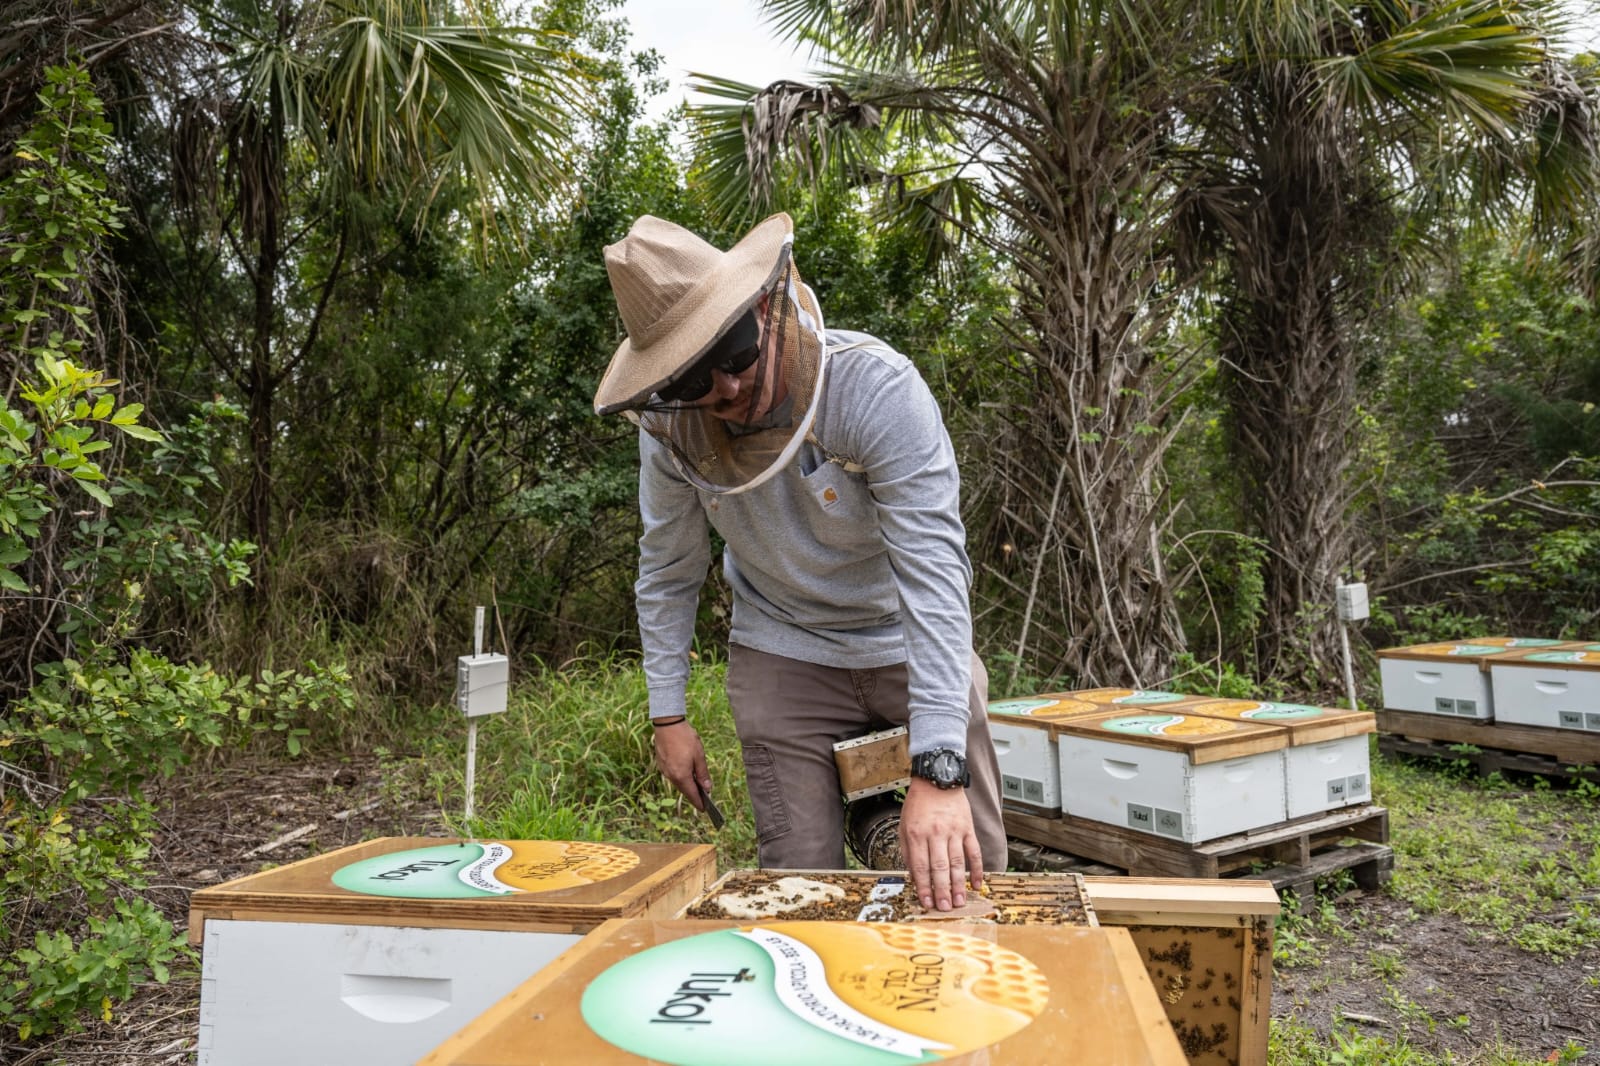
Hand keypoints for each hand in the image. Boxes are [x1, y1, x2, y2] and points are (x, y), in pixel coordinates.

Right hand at [653, 722, 710, 809]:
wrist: (667, 724)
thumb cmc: (685, 738)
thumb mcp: (699, 756)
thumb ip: (703, 773)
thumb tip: (707, 788)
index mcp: (681, 776)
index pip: (691, 795)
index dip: (699, 803)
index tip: (704, 809)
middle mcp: (671, 776)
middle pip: (684, 789)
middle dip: (694, 793)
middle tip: (704, 797)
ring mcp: (664, 770)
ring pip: (678, 782)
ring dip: (687, 784)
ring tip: (697, 784)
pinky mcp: (661, 763)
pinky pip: (672, 774)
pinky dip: (680, 776)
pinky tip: (687, 772)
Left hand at [899, 777, 983, 910]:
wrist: (937, 779)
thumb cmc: (919, 804)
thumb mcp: (904, 825)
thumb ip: (908, 851)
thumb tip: (914, 876)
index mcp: (917, 834)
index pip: (920, 867)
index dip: (923, 887)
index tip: (926, 902)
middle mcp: (935, 834)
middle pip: (939, 868)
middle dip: (941, 891)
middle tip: (945, 908)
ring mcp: (953, 831)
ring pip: (957, 863)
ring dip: (958, 884)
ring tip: (960, 901)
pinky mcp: (967, 828)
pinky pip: (974, 852)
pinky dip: (977, 869)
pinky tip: (977, 883)